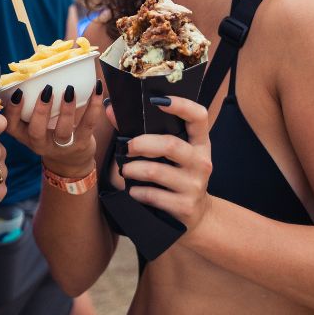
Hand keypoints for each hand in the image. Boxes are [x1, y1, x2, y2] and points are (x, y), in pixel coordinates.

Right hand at [2, 81, 110, 176]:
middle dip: (40, 110)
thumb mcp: (35, 122)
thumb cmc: (49, 132)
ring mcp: (61, 146)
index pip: (11, 125)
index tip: (18, 91)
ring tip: (69, 89)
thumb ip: (32, 102)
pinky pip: (88, 124)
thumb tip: (39, 65)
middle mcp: (40, 143)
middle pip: (36, 131)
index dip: (13, 110)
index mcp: (24, 135)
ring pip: (62, 131)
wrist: (70, 161)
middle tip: (47, 90)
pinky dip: (93, 105)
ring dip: (66, 109)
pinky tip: (97, 89)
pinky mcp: (81, 144)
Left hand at [118, 96, 213, 232]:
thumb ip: (145, 131)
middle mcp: (201, 162)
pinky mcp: (184, 206)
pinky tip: (134, 190)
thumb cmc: (179, 175)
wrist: (197, 214)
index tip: (157, 100)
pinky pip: (152, 195)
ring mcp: (194, 185)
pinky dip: (137, 191)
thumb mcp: (173, 153)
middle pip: (170, 145)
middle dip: (142, 143)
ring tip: (125, 170)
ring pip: (156, 171)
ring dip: (133, 169)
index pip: (199, 116)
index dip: (181, 105)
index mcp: (201, 143)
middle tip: (127, 147)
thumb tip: (111, 108)